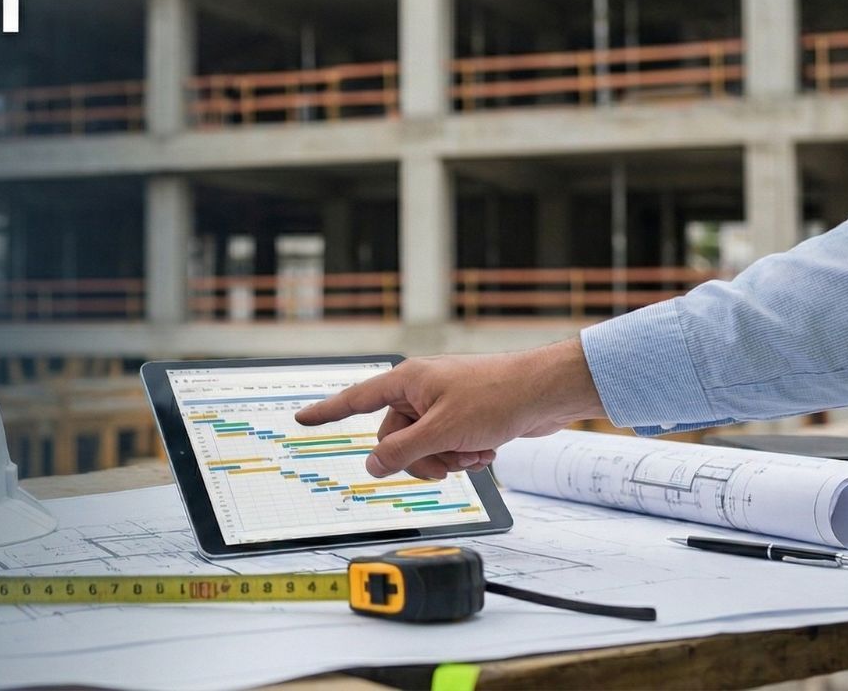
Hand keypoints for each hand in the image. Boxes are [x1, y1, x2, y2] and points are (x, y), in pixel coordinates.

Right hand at [292, 338, 604, 478]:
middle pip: (395, 437)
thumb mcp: (441, 432)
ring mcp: (442, 403)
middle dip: (420, 458)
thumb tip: (372, 465)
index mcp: (407, 381)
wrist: (545, 394)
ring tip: (473, 453)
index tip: (302, 418)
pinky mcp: (464, 417)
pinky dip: (463, 454)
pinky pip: (447, 445)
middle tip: (445, 466)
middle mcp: (421, 389)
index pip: (356, 399)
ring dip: (447, 458)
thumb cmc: (496, 397)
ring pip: (423, 446)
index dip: (327, 411)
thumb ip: (402, 451)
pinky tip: (485, 451)